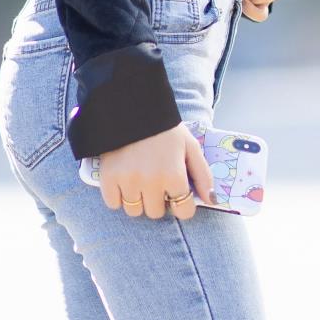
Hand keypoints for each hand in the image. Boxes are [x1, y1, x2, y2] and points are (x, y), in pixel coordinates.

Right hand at [97, 121, 216, 219]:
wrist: (132, 106)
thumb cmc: (165, 129)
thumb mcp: (190, 146)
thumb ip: (203, 175)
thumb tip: (211, 200)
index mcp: (174, 175)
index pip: (183, 211)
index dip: (182, 204)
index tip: (176, 193)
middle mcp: (151, 182)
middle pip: (155, 213)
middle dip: (158, 201)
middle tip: (155, 182)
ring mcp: (128, 181)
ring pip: (134, 211)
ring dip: (138, 200)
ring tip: (139, 180)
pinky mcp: (107, 177)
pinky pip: (114, 204)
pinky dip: (118, 196)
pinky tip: (124, 181)